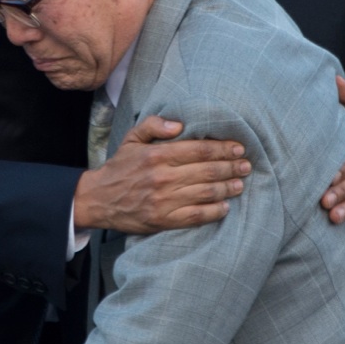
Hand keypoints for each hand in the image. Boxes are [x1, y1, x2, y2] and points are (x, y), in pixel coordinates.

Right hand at [74, 115, 251, 232]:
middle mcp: (163, 177)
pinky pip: (195, 216)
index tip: (238, 148)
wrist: (98, 199)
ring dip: (226, 188)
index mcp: (157, 154)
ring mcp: (163, 200)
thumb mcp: (132, 139)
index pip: (199, 149)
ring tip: (239, 184)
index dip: (223, 148)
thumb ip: (154, 125)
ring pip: (204, 193)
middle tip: (246, 166)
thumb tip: (180, 123)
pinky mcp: (163, 220)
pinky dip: (213, 212)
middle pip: (206, 171)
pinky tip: (225, 207)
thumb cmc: (119, 167)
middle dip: (230, 167)